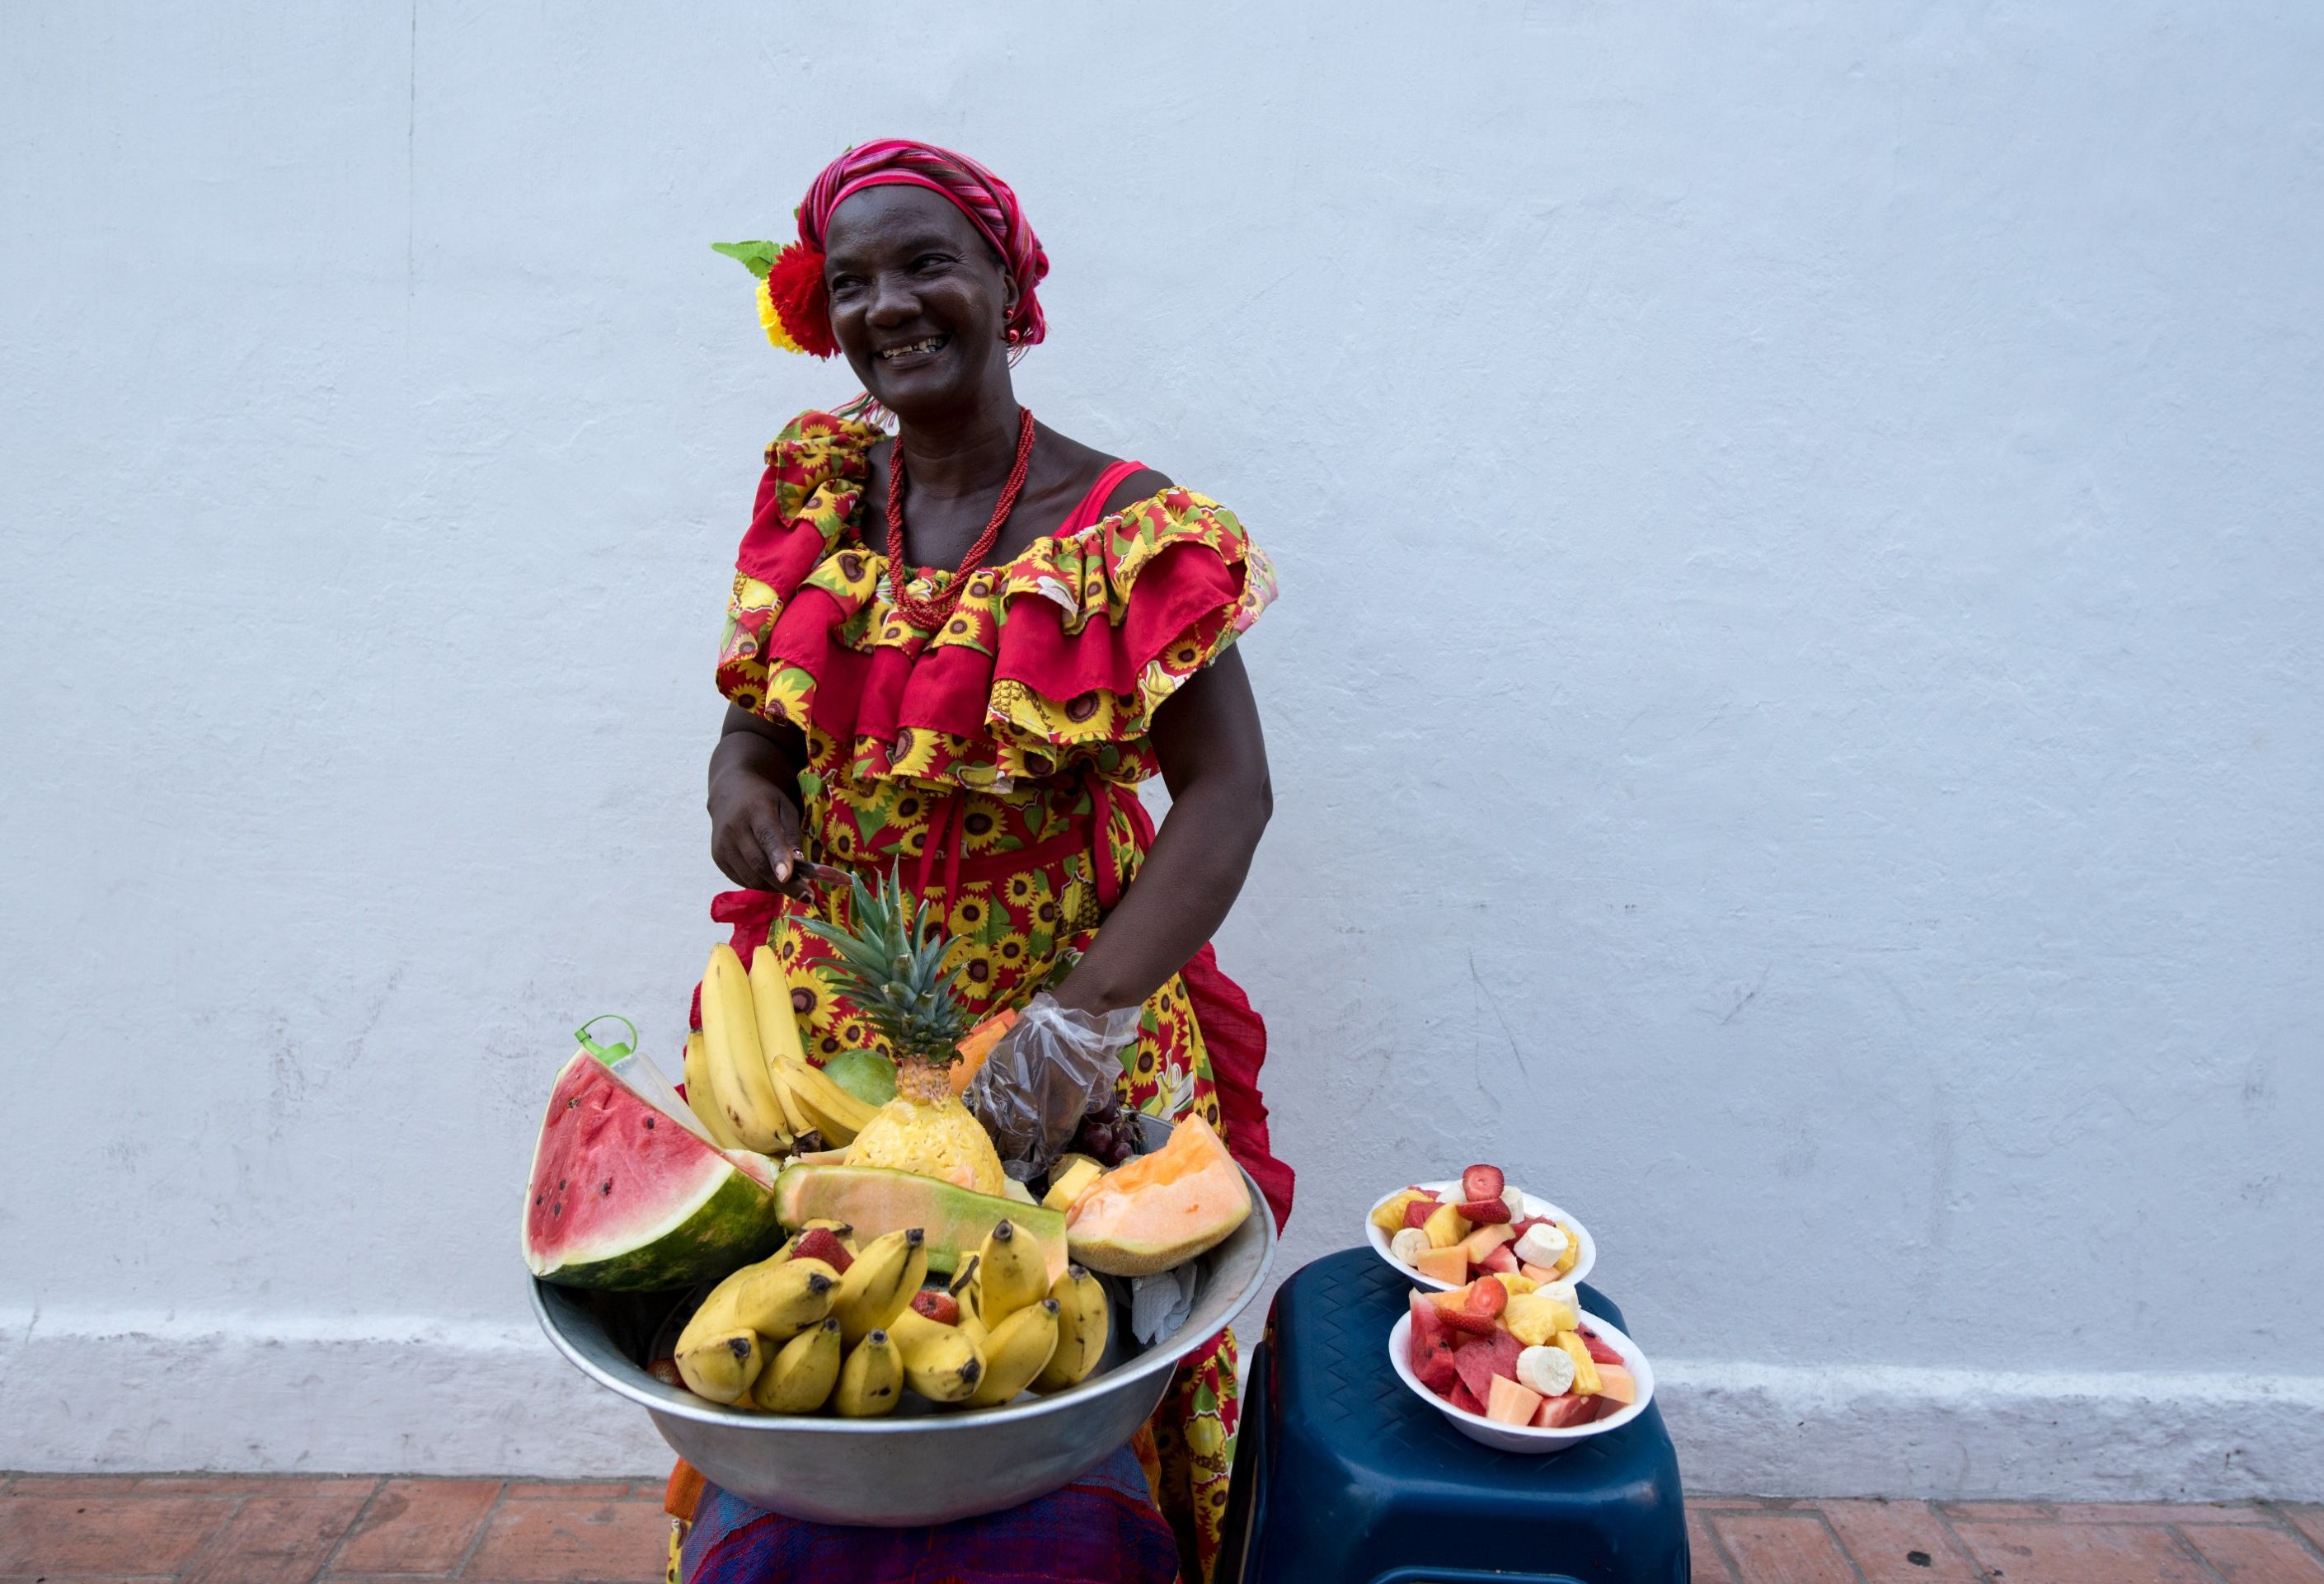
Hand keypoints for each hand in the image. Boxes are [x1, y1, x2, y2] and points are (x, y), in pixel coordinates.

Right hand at [708, 765, 809, 896]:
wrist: (730, 792)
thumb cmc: (764, 801)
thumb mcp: (785, 808)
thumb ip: (792, 835)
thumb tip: (798, 864)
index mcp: (755, 810)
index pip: (766, 837)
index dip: (777, 858)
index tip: (787, 876)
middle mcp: (734, 828)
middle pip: (759, 864)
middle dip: (785, 884)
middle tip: (807, 896)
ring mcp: (723, 845)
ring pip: (750, 877)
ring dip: (774, 887)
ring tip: (791, 885)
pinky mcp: (718, 857)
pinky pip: (742, 879)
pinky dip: (760, 884)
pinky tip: (772, 879)